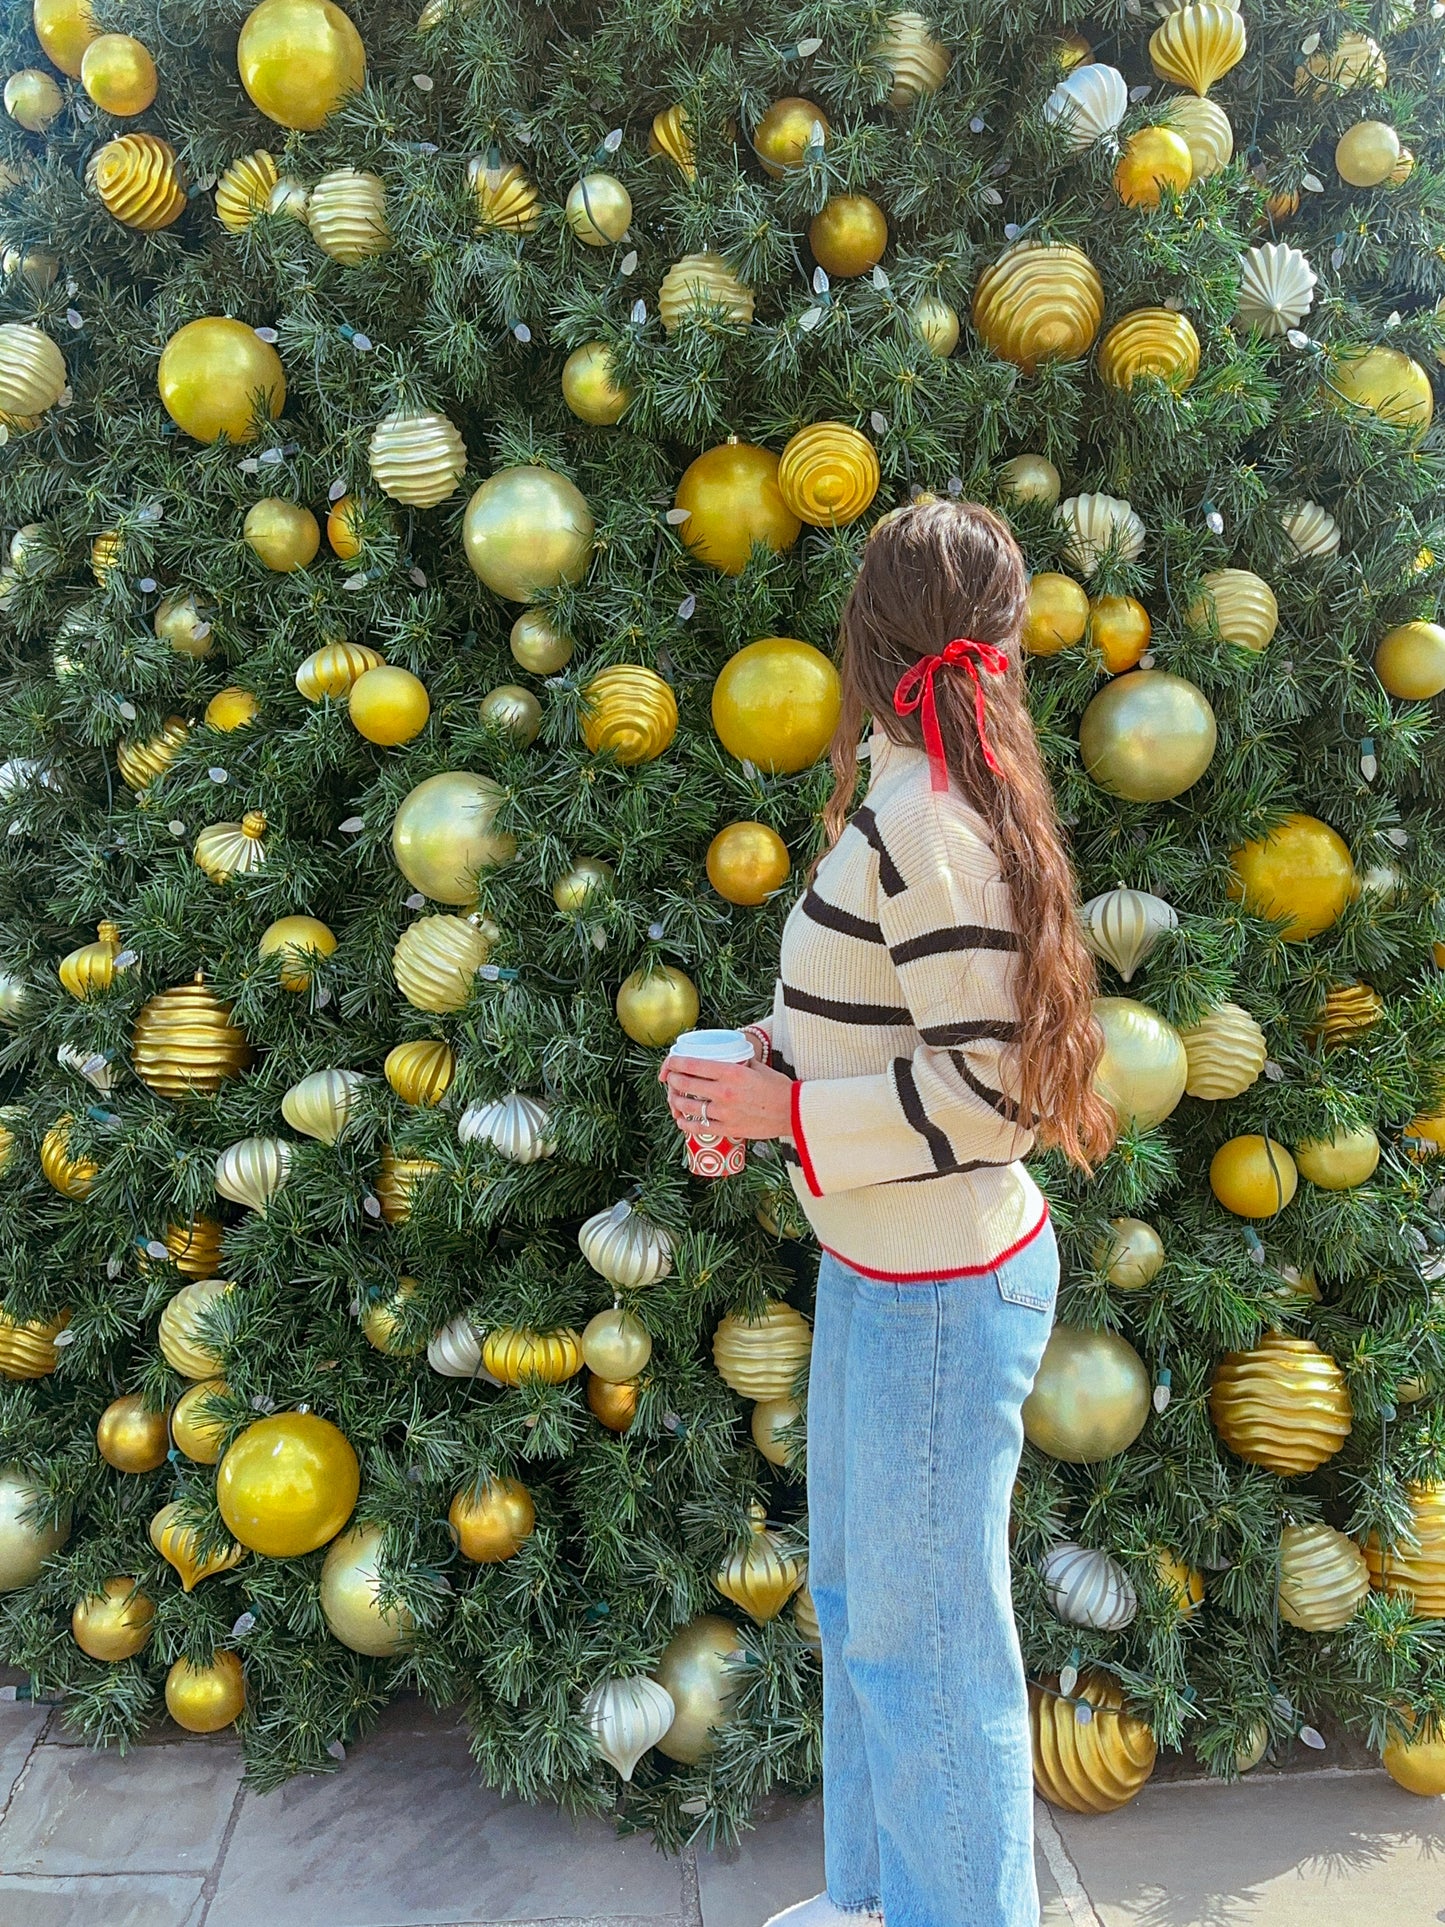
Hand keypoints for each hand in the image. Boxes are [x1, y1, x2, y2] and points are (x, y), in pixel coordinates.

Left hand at [658, 1055, 793, 1140]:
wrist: (793, 1112)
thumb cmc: (778, 1088)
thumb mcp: (757, 1067)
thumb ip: (738, 1062)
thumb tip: (724, 1058)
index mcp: (732, 1072)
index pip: (693, 1064)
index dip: (675, 1062)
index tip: (670, 1062)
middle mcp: (725, 1091)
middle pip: (686, 1084)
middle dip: (673, 1081)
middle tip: (671, 1079)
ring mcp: (725, 1112)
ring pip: (688, 1107)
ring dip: (676, 1101)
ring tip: (674, 1098)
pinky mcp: (728, 1129)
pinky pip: (699, 1127)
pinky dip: (686, 1124)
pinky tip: (681, 1120)